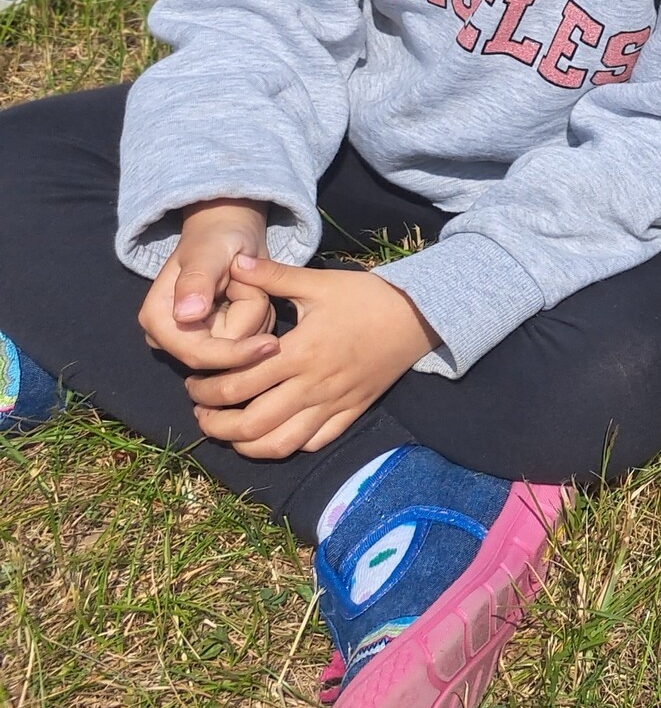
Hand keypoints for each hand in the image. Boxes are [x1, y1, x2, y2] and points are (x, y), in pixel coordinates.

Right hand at [139, 199, 279, 373]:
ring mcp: (194, 341)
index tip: (270, 344)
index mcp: (158, 319)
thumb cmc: (215, 239)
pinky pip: (252, 340)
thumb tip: (186, 316)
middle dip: (249, 317)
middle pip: (225, 354)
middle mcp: (171, 337)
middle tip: (248, 280)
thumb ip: (197, 281)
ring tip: (247, 284)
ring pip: (244, 346)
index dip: (234, 354)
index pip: (197, 353)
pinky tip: (251, 295)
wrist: (227, 234)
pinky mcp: (217, 341)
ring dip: (258, 313)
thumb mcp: (208, 252)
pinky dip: (262, 316)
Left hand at [182, 254, 435, 459]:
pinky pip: (313, 443)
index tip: (193, 382)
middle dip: (215, 423)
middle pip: (250, 424)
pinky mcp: (351, 413)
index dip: (206, 389)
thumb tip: (234, 261)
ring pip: (279, 444)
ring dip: (244, 444)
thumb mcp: (319, 283)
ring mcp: (333, 404)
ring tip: (229, 431)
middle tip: (202, 410)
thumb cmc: (367, 296)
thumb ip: (274, 276)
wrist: (419, 315)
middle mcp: (313, 386)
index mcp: (300, 353)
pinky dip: (286, 446)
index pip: (238, 384)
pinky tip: (272, 434)